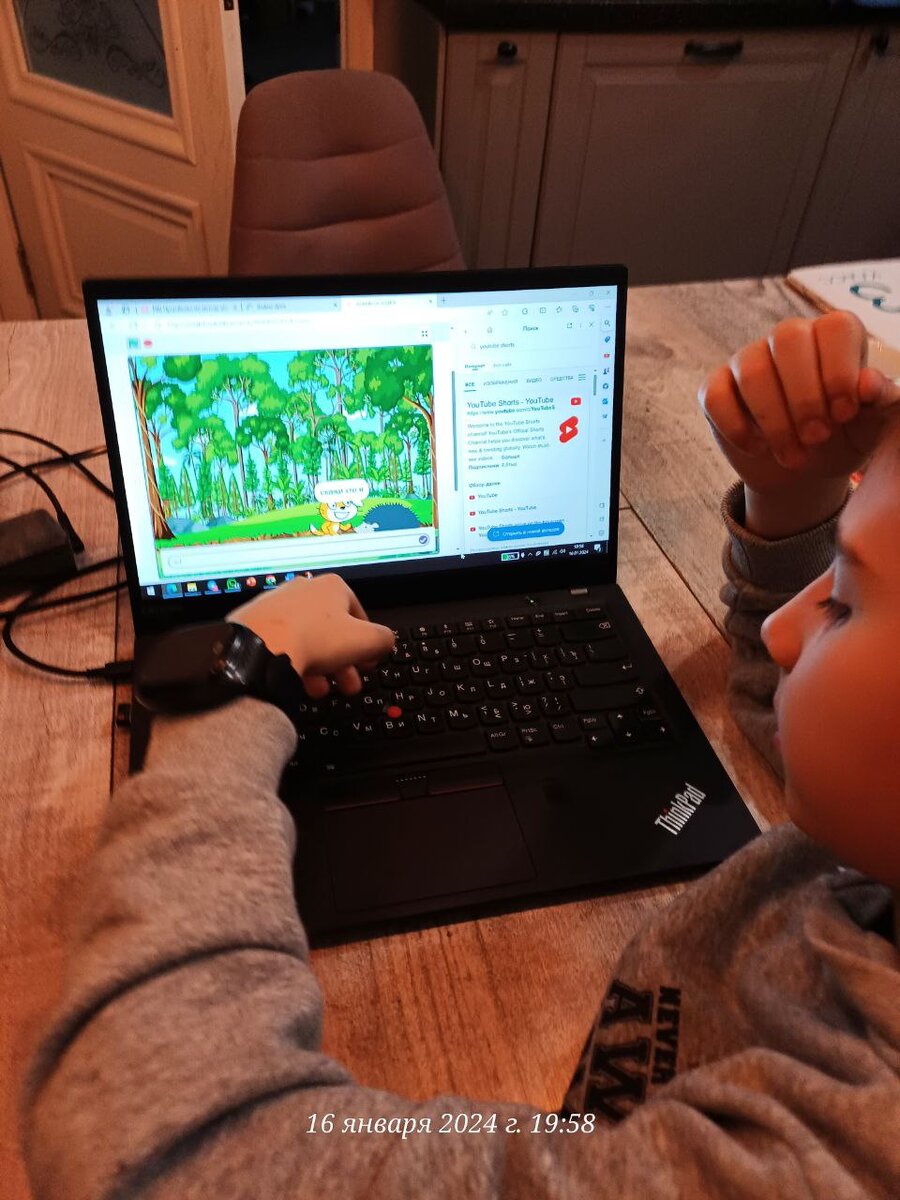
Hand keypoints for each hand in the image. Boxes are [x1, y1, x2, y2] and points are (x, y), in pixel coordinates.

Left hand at [226, 573, 394, 697]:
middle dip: (344, 661)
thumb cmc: (316, 639)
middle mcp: (303, 589)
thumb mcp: (365, 641)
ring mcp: (276, 604)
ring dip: (321, 667)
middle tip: (349, 684)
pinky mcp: (255, 622)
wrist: (259, 649)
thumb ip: (383, 639)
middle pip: (332, 630)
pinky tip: (299, 684)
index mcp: (332, 586)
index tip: (366, 663)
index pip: (359, 614)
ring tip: (322, 690)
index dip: (366, 643)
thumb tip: (385, 641)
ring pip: (307, 639)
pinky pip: (283, 644)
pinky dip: (295, 663)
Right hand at [698, 311, 899, 536]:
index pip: (835, 328)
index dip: (839, 370)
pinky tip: (759, 448)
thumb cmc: (842, 438)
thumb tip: (868, 384)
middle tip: (817, 438)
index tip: (844, 414)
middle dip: (803, 396)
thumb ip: (880, 402)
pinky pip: (715, 395)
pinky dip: (737, 427)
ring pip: (752, 370)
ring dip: (774, 421)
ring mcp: (748, 360)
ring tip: (794, 456)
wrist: (803, 473)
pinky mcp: (716, 388)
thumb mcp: (871, 425)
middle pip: (788, 339)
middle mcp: (788, 339)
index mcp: (833, 337)